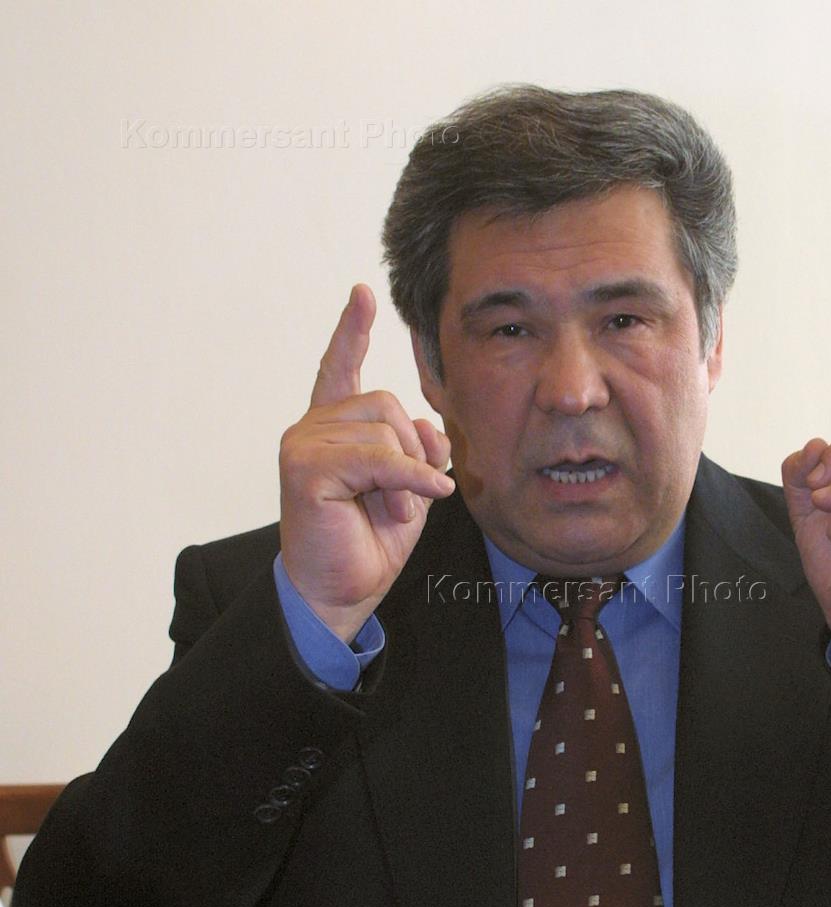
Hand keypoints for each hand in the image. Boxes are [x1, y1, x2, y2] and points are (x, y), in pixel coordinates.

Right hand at [279, 284, 453, 640]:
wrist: (340, 591)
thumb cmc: (368, 543)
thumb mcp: (409, 489)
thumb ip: (419, 450)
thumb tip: (431, 426)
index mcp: (333, 429)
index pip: (340, 368)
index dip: (351, 330)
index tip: (362, 294)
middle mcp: (313, 428)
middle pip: (385, 403)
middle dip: (413, 452)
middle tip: (405, 500)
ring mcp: (303, 443)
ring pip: (385, 428)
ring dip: (407, 476)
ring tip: (392, 511)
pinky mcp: (306, 466)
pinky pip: (379, 457)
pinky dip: (410, 479)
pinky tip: (427, 497)